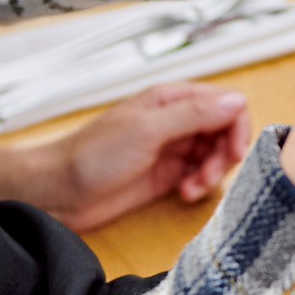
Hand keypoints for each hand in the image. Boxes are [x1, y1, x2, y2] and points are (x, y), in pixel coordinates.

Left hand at [0, 82, 252, 230]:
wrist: (58, 192)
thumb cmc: (91, 156)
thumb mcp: (147, 130)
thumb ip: (194, 114)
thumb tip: (236, 100)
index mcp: (170, 99)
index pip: (225, 102)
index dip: (236, 126)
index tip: (233, 152)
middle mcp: (174, 121)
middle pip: (224, 130)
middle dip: (225, 154)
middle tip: (209, 174)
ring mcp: (171, 148)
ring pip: (215, 155)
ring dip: (212, 173)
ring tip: (193, 188)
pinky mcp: (166, 175)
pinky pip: (199, 176)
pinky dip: (200, 186)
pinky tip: (184, 194)